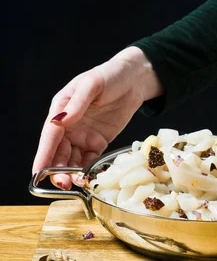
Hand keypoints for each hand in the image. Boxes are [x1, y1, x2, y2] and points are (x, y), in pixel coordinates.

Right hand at [32, 47, 162, 188]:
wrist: (134, 80)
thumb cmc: (110, 76)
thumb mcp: (92, 85)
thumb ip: (78, 103)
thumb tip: (62, 120)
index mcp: (62, 109)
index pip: (50, 135)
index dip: (43, 155)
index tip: (38, 173)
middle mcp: (69, 125)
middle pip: (58, 152)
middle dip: (57, 170)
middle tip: (62, 184)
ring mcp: (83, 135)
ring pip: (72, 160)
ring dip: (71, 173)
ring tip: (76, 184)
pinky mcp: (98, 142)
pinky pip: (90, 161)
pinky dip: (87, 171)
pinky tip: (89, 179)